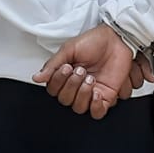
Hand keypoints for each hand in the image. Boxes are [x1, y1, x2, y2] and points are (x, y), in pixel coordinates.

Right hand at [33, 25, 153, 119]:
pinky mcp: (106, 97)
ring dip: (82, 94)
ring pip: (79, 108)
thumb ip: (52, 65)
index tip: (66, 67)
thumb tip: (37, 77)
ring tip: (90, 78)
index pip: (53, 90)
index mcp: (65, 76)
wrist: (116, 40)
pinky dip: (95, 106)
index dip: (58, 82)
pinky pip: (97, 113)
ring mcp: (91, 93)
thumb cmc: (94, 42)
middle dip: (71, 85)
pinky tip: (96, 93)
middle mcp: (76, 87)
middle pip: (65, 100)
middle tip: (80, 70)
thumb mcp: (69, 49)